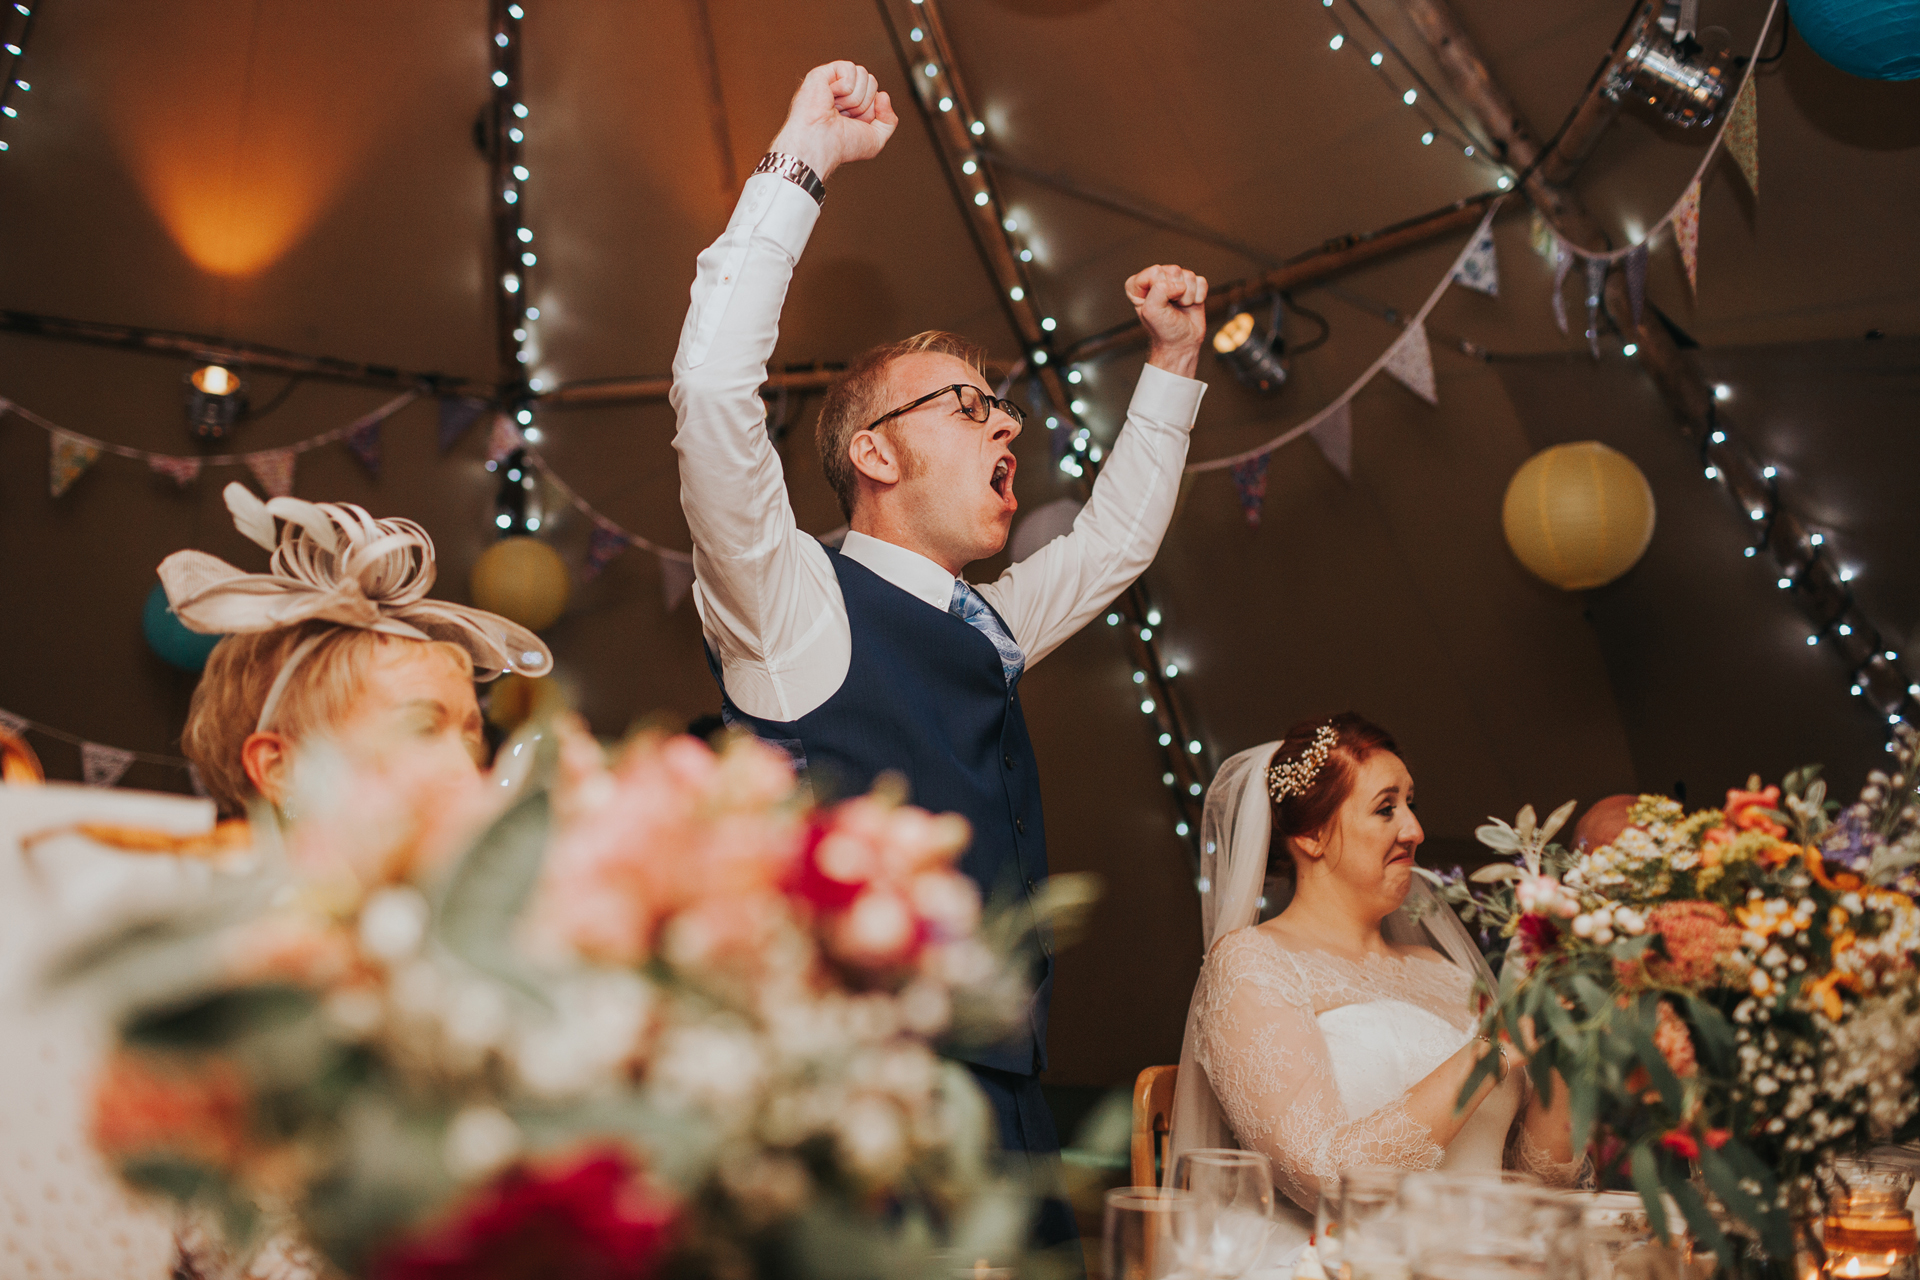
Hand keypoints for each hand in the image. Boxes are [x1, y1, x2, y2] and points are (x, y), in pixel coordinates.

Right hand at [769, 61, 897, 181]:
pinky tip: (831, 98)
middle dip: (864, 103)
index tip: (854, 124)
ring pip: (863, 74)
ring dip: (854, 98)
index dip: (871, 111)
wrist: (821, 146)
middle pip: (872, 81)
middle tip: (845, 116)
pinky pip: (850, 68)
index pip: (876, 93)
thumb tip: (883, 95)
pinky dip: (845, 87)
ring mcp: (831, 82)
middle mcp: (841, 93)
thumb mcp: (876, 140)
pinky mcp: (822, 73)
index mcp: (852, 106)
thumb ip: (889, 121)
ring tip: (837, 109)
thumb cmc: (841, 147)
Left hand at [1127, 264, 1208, 379]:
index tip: (1158, 305)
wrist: (1182, 343)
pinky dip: (1199, 296)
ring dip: (1188, 296)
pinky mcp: (1192, 286)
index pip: (1154, 271)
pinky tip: (1191, 305)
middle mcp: (1156, 279)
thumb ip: (1159, 290)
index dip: (1160, 288)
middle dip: (1176, 292)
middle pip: (1173, 270)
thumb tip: (1180, 284)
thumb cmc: (1163, 329)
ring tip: (1180, 307)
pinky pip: (1201, 281)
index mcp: (1138, 285)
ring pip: (1189, 275)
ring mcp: (1175, 281)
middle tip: (1171, 307)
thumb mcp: (1152, 311)